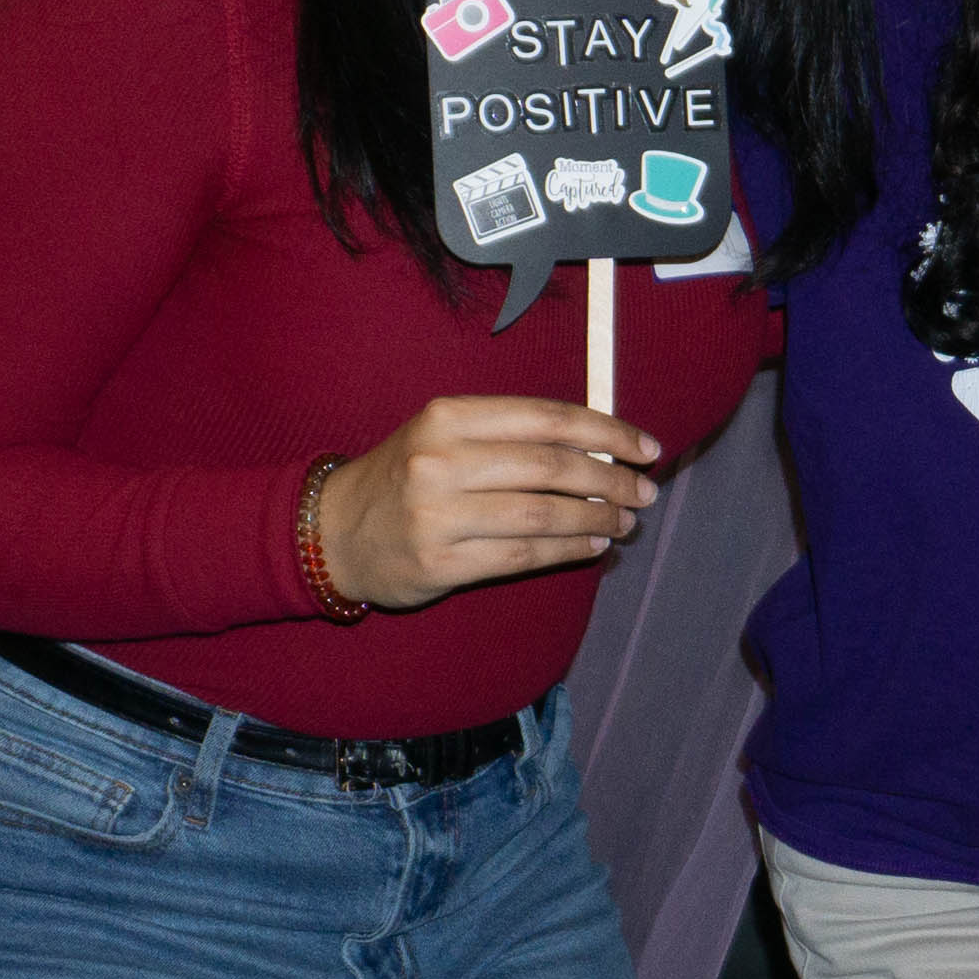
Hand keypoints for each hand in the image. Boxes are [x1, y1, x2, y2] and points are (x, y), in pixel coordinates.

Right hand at [316, 395, 660, 610]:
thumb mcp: (446, 436)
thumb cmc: (406, 477)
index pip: (547, 418)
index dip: (606, 431)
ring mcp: (437, 515)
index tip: (646, 447)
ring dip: (595, 519)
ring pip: (542, 516)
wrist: (332, 532)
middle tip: (645, 492)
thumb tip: (603, 445)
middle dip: (611, 480)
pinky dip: (566, 551)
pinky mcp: (439, 562)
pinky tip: (593, 545)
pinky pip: (521, 557)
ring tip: (625, 521)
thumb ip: (513, 435)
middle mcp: (440, 461)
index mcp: (448, 416)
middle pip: (551, 468)